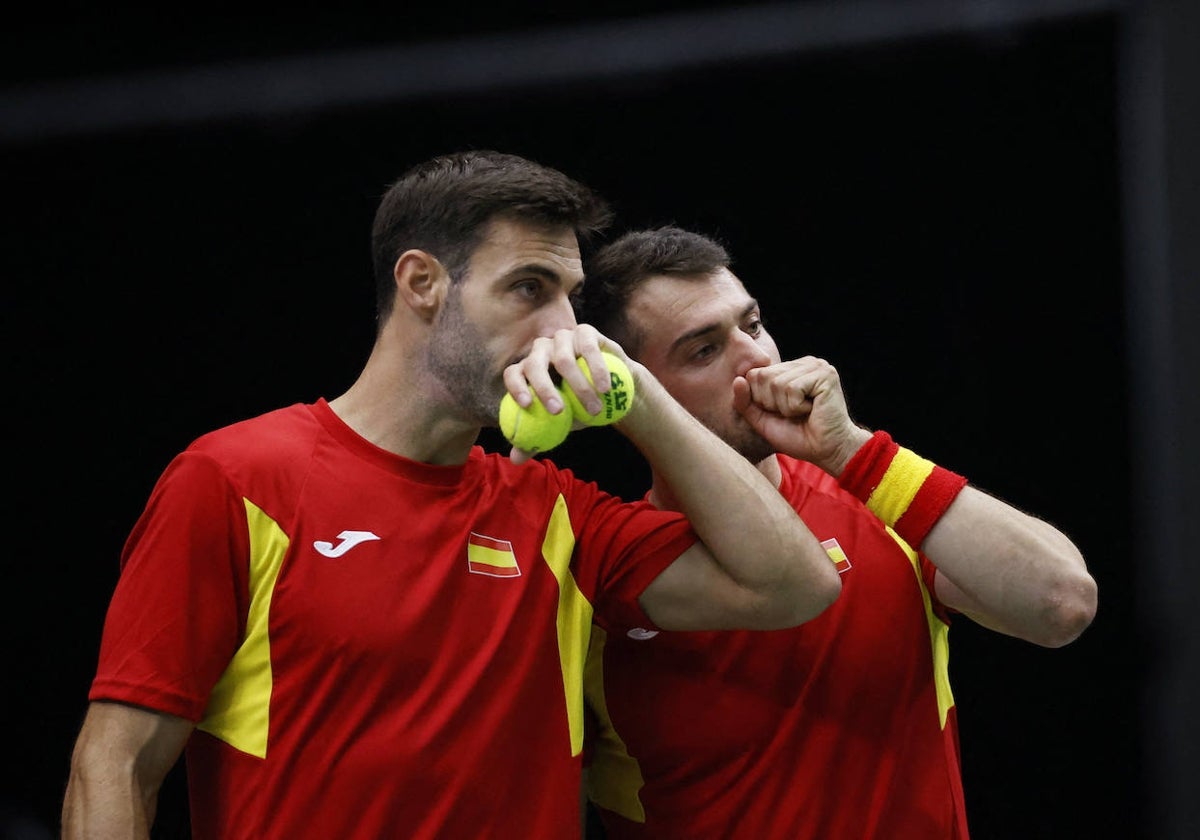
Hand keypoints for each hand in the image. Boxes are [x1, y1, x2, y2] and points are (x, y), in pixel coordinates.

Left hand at [501, 326, 630, 462]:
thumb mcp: (559, 426)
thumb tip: (515, 458)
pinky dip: (597, 368)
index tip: (528, 406)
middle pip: (534, 364)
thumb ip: (537, 438)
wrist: (612, 389)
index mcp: (528, 368)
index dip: (516, 387)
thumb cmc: (579, 408)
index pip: (513, 373)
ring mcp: (563, 338)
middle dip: (544, 388)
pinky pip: (588, 348)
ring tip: (594, 409)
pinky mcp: (585, 332)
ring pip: (563, 359)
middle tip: (559, 412)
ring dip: (579, 386)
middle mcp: (541, 350)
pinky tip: (604, 387)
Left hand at [733, 356, 871, 473]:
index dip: (760, 399)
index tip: (781, 412)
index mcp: (789, 369)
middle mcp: (803, 363)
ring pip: (777, 383)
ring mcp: (816, 366)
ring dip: (786, 407)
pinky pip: (792, 389)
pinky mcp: (825, 375)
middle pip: (763, 376)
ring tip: (803, 412)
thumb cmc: (797, 437)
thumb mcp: (762, 420)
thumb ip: (745, 402)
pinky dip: (796, 407)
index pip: (754, 374)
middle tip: (793, 414)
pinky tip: (811, 410)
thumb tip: (738, 379)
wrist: (826, 451)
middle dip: (771, 403)